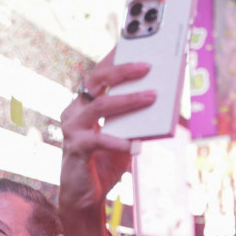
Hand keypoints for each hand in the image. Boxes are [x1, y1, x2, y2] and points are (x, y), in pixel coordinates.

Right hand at [59, 53, 154, 235]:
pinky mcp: (77, 150)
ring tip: (152, 97)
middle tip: (148, 65)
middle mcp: (75, 110)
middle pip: (97, 81)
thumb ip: (138, 118)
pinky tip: (136, 147)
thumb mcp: (125, 135)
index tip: (134, 39)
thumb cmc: (105, 161)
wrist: (85, 196)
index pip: (100, 72)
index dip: (116, 55)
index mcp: (85, 102)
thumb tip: (163, 99)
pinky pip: (100, 141)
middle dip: (123, 70)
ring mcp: (73, 129)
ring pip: (100, 107)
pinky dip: (119, 143)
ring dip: (128, 101)